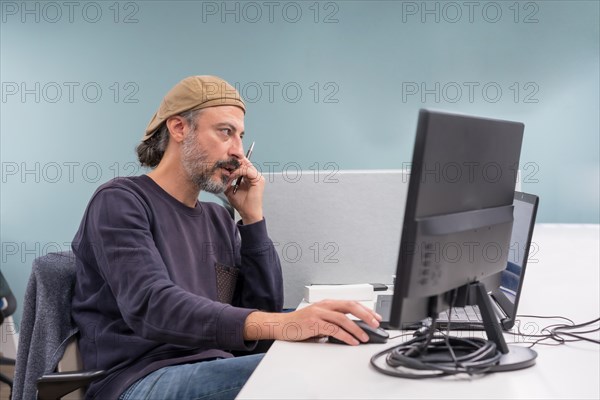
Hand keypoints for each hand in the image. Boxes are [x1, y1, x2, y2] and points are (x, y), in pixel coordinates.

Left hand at [224, 158, 263, 223]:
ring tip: (226, 172)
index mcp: (250, 176)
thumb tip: (220, 173)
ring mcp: (258, 177)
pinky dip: (238, 172)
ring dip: (234, 168)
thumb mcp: (230, 189)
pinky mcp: (258, 180)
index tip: (222, 166)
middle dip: (233, 163)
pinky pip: (247, 171)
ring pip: (245, 165)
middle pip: (244, 162)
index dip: (232, 163)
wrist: (247, 213)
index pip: (242, 164)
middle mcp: (255, 175)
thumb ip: (227, 181)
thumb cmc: (241, 203)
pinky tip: (231, 176)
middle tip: (223, 165)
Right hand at [244, 300, 382, 345]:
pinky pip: (333, 329)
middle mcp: (324, 305)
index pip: (351, 303)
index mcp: (328, 303)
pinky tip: (351, 341)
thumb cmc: (300, 323)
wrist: (281, 325)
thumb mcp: (319, 318)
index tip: (376, 317)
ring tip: (365, 336)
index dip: (365, 309)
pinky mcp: (314, 323)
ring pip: (343, 318)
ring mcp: (319, 313)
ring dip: (357, 328)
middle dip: (366, 314)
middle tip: (375, 324)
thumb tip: (352, 330)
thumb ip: (333, 321)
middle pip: (350, 306)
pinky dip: (345, 335)